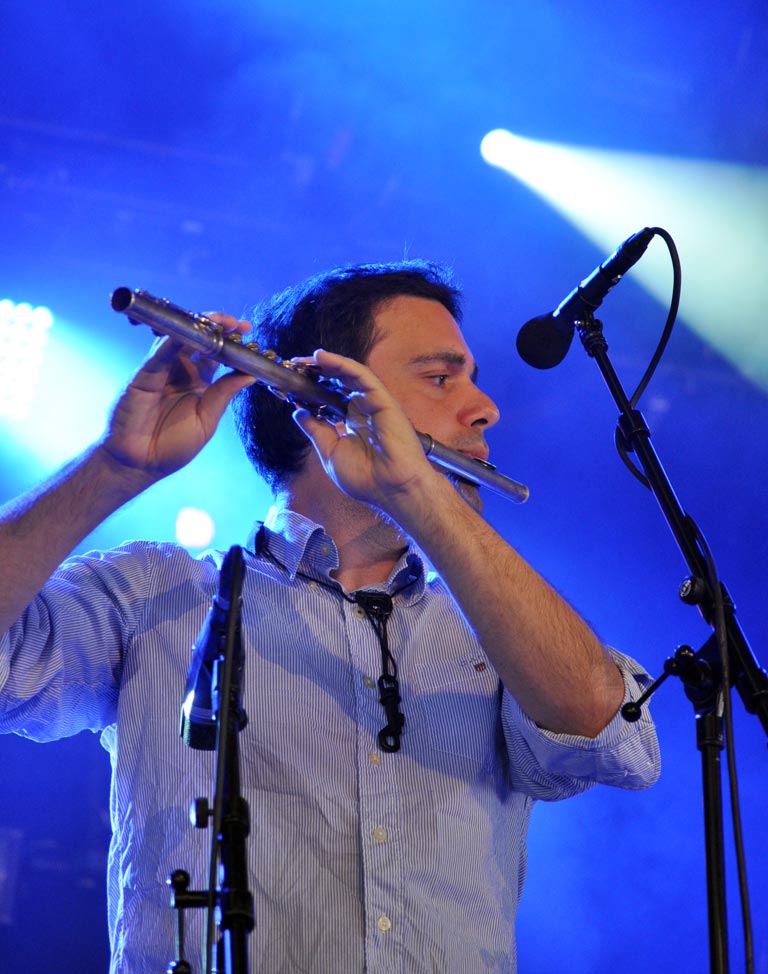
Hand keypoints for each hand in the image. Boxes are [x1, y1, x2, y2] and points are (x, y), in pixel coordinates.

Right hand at [101, 313, 254, 482]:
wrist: (141, 464)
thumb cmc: (172, 447)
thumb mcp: (206, 421)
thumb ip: (223, 395)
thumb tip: (250, 375)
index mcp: (199, 383)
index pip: (216, 354)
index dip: (230, 340)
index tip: (247, 330)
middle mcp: (180, 372)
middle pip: (198, 339)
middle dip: (217, 326)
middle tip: (236, 323)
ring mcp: (162, 371)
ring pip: (178, 339)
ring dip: (197, 327)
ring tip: (218, 322)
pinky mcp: (144, 375)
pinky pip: (160, 353)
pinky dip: (173, 341)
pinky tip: (188, 333)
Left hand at [291, 348, 437, 511]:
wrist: (391, 490)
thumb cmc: (366, 478)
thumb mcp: (330, 453)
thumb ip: (315, 430)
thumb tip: (299, 411)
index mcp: (352, 421)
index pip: (331, 396)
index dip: (312, 387)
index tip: (292, 382)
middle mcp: (363, 408)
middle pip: (338, 381)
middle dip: (317, 371)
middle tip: (295, 366)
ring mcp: (374, 403)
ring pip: (349, 375)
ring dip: (327, 364)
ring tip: (307, 359)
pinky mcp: (383, 399)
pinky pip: (362, 376)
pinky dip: (343, 365)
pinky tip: (323, 358)